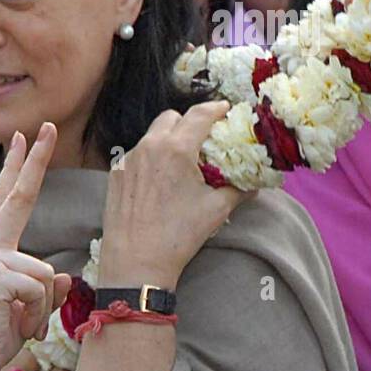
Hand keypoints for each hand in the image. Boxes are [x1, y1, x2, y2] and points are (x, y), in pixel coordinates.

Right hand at [0, 125, 70, 370]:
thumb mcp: (26, 309)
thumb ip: (45, 289)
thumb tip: (63, 276)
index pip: (8, 201)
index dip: (18, 168)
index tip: (22, 137)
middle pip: (17, 198)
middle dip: (33, 161)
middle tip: (44, 125)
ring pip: (46, 273)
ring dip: (42, 308)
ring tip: (17, 323)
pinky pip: (40, 289)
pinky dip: (34, 316)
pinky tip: (11, 325)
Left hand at [97, 102, 251, 288]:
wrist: (136, 261)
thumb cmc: (178, 235)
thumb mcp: (217, 209)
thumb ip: (239, 188)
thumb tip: (255, 181)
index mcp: (176, 149)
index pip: (199, 114)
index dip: (216, 108)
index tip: (225, 111)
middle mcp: (148, 147)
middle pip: (171, 118)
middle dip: (190, 122)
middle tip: (204, 139)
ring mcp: (128, 160)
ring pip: (152, 135)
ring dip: (169, 139)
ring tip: (183, 161)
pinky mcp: (115, 174)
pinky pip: (137, 155)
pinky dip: (152, 158)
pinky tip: (161, 180)